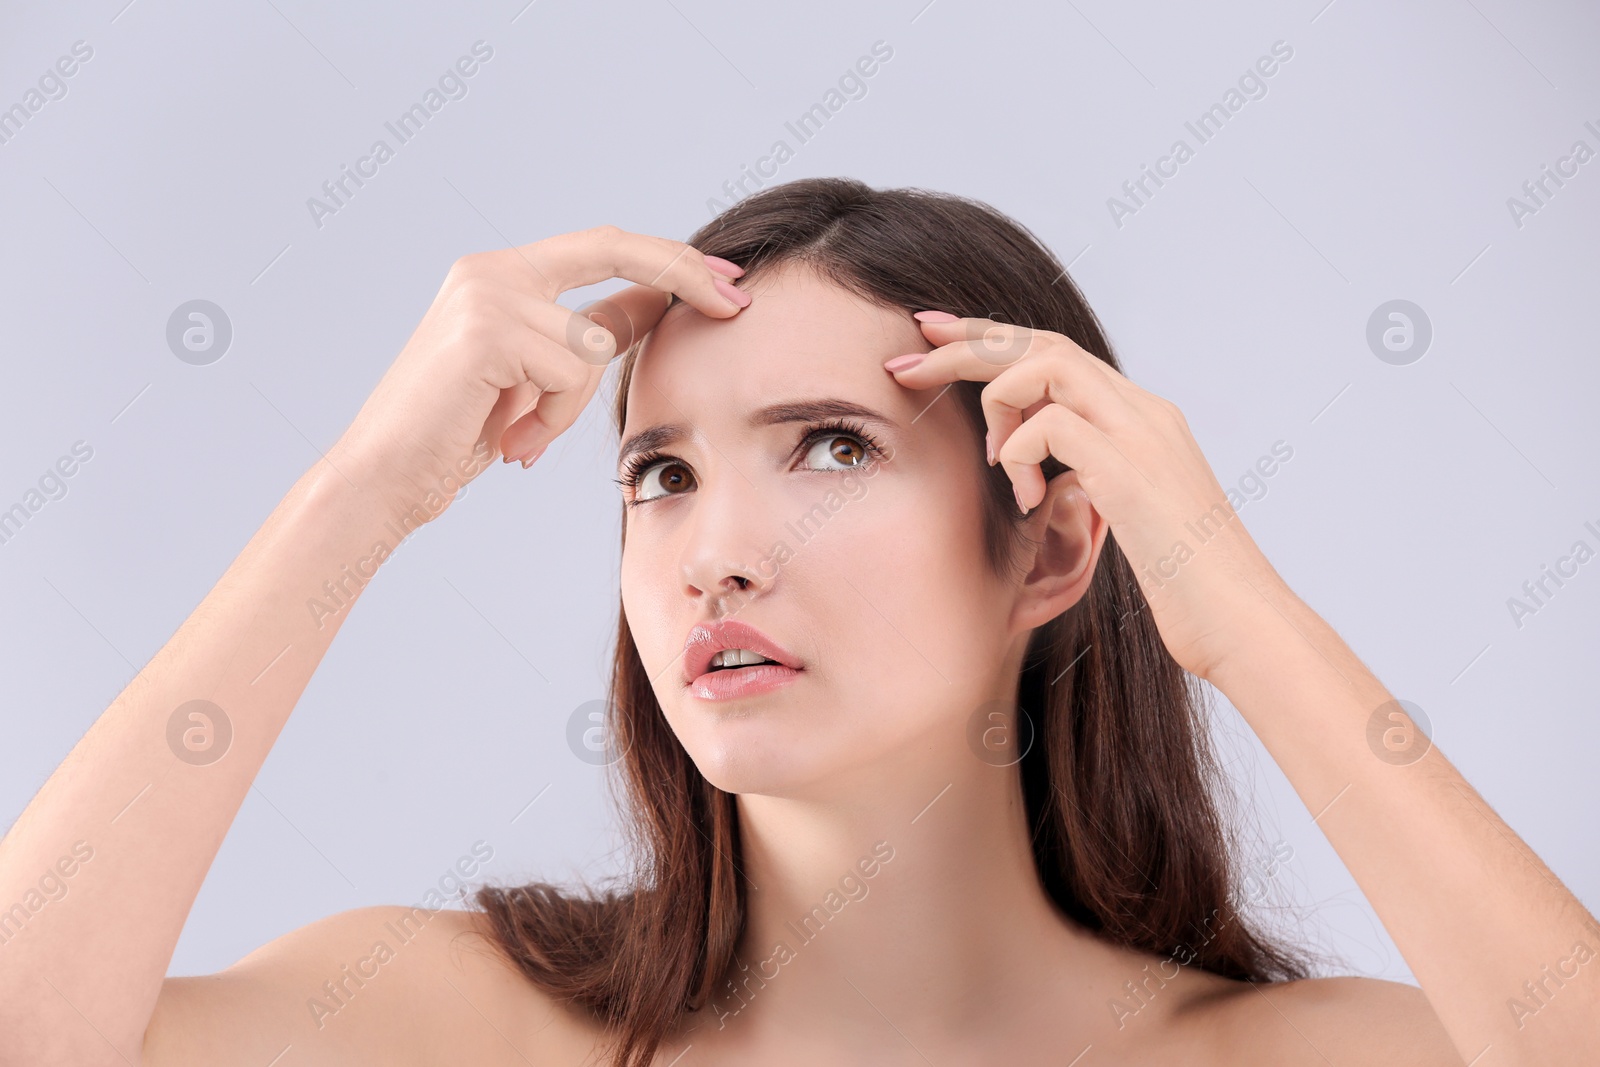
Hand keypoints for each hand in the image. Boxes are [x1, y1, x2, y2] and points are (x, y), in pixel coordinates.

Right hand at [328, 225, 749, 519]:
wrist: (382, 480)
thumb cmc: (456, 436)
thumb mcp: (539, 378)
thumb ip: (592, 334)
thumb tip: (660, 303)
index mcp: (502, 273)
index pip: (605, 245)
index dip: (671, 258)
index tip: (727, 279)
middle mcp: (491, 269)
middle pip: (615, 248)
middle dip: (683, 272)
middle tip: (737, 303)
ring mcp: (486, 294)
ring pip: (594, 342)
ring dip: (571, 405)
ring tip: (522, 435)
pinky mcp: (486, 330)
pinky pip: (570, 374)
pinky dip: (552, 420)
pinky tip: (509, 440)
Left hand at [883, 313, 1284, 682]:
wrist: (1244, 625)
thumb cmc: (1187, 589)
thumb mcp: (1130, 518)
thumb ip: (1091, 480)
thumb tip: (1046, 478)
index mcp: (1143, 419)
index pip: (1057, 353)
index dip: (992, 338)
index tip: (933, 336)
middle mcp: (1146, 412)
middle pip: (1042, 341)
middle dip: (967, 341)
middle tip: (908, 350)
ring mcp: (1143, 436)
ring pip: (1046, 364)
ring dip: (995, 400)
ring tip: (989, 455)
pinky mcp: (1130, 472)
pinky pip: (1050, 426)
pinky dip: (1019, 454)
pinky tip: (1027, 500)